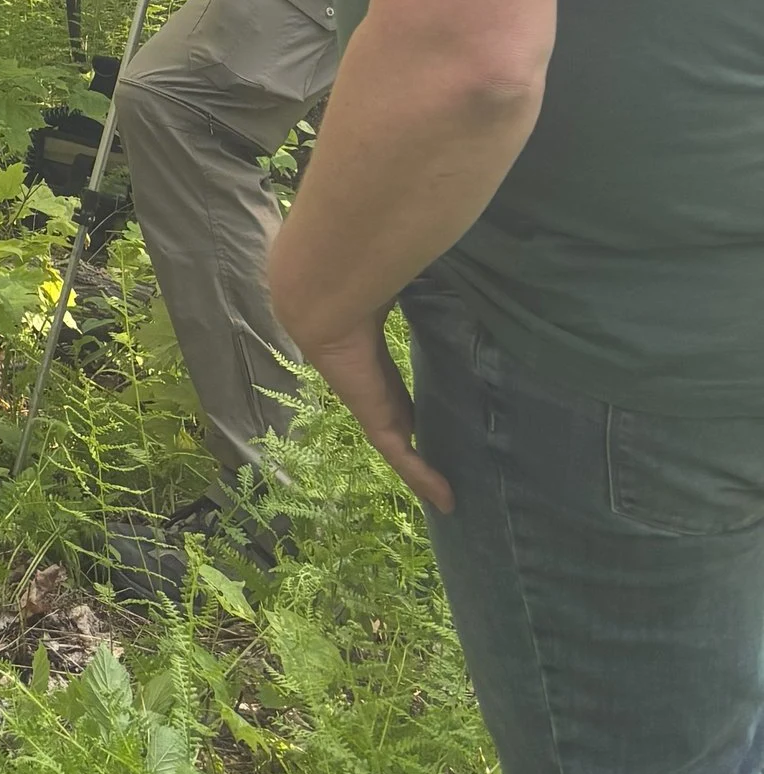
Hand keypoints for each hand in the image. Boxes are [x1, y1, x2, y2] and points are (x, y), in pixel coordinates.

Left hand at [285, 307, 453, 515]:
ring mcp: (371, 407)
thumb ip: (416, 289)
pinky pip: (402, 456)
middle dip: (420, 440)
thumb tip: (441, 273)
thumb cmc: (357, 290)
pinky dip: (423, 477)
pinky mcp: (374, 420)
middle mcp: (373, 388)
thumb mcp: (393, 296)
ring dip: (422, 472)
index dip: (414, 404)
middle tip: (453, 462)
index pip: (397, 390)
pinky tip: (446, 500)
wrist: (321, 304)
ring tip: (449, 497)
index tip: (438, 417)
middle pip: (401, 422)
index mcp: (375, 360)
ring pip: (401, 447)